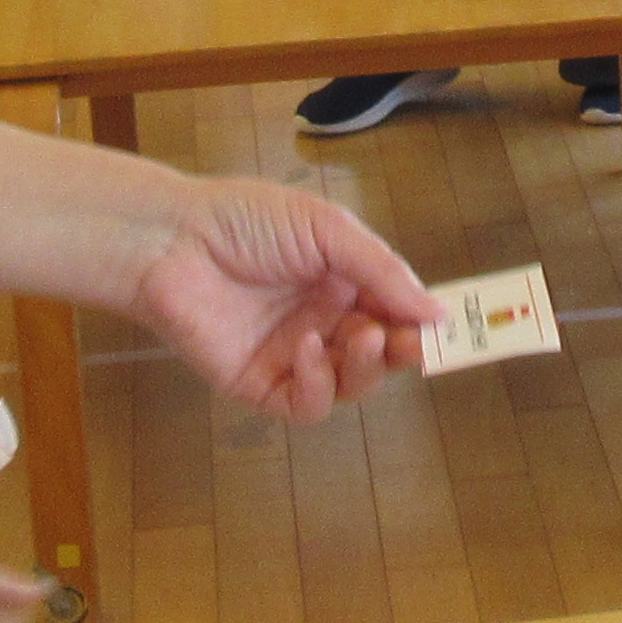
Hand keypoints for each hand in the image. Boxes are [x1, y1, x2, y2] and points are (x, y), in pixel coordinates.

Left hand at [123, 175, 440, 420]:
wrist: (172, 240)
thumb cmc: (244, 219)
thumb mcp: (326, 229)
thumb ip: (382, 270)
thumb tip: (437, 311)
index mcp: (342, 280)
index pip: (397, 309)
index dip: (423, 320)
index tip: (449, 324)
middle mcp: (323, 321)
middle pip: (382, 353)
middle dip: (405, 350)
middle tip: (416, 343)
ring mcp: (293, 356)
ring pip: (353, 383)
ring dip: (368, 367)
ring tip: (364, 337)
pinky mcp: (261, 384)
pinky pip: (308, 403)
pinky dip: (321, 383)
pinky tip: (309, 349)